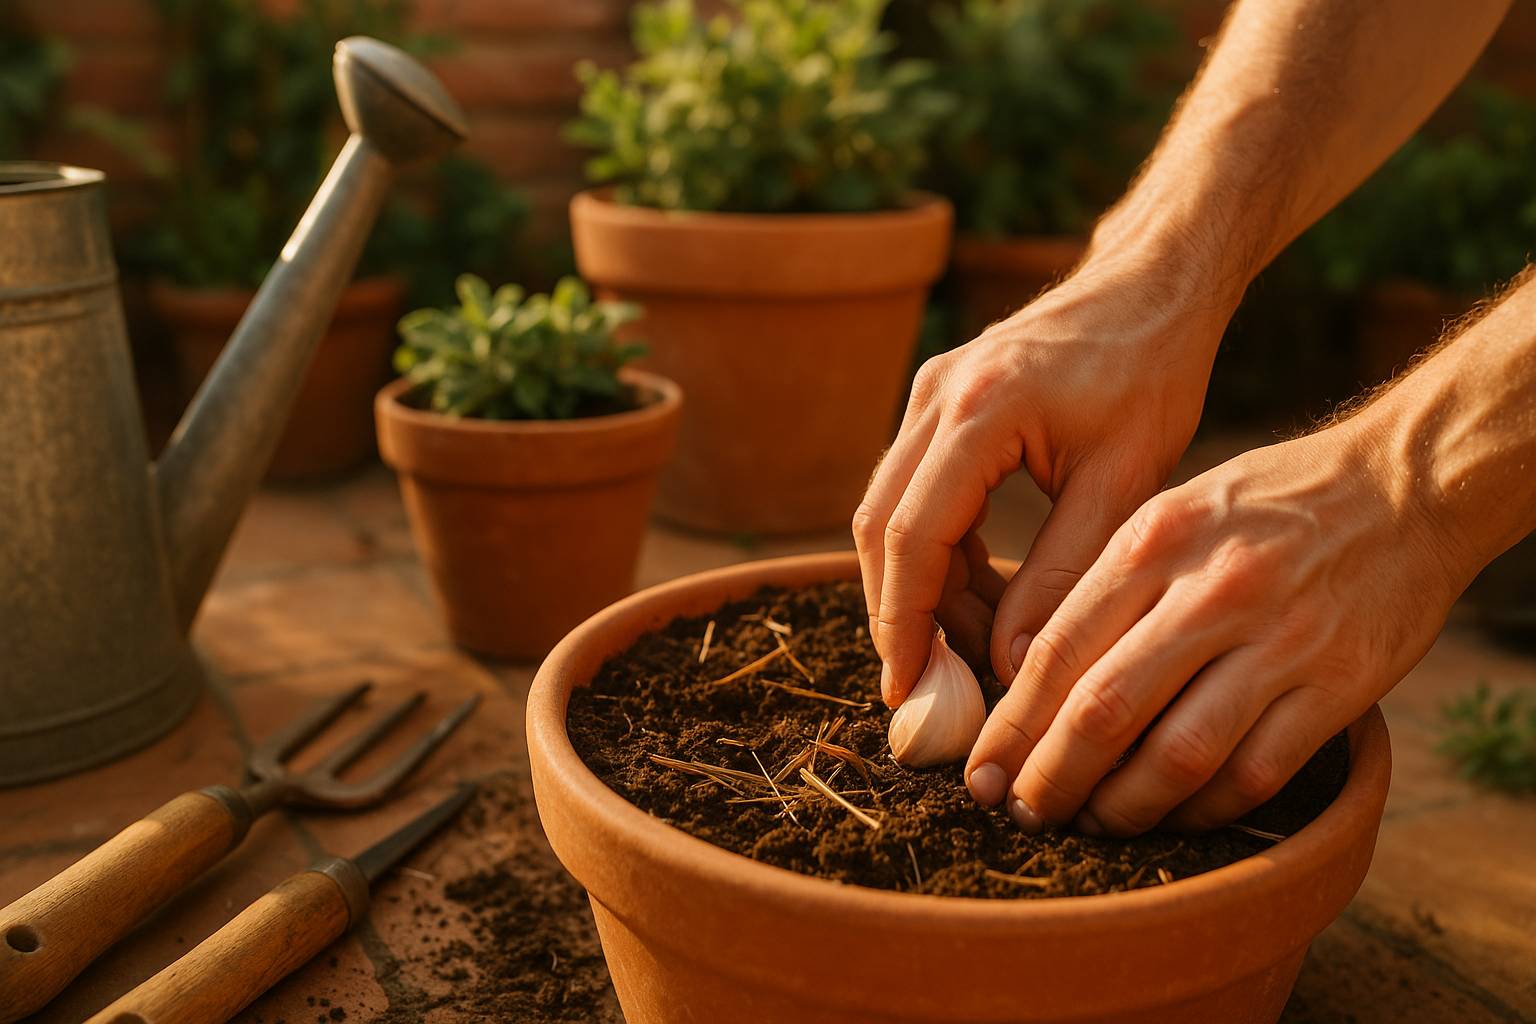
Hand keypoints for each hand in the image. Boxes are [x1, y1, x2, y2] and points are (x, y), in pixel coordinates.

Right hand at [853, 254, 1230, 709]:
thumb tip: (1012, 664)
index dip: (904, 621)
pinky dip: (938, 550)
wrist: (1152, 286)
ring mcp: (928, 393)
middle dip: (899, 613)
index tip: (907, 686)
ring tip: (971, 647)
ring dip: (920, 585)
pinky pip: (915, 491)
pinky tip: (981, 594)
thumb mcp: (1122, 482)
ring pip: (890, 512)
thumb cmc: (1152, 373)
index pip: (914, 535)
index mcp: (981, 409)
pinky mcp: (938, 401)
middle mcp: (935, 395)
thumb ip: (1063, 574)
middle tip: (931, 683)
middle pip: (881, 526)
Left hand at [965, 418, 1468, 834]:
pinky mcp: (1340, 686)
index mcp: (1154, 541)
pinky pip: (1255, 772)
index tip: (981, 771)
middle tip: (1021, 812)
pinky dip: (1205, 807)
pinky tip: (1176, 814)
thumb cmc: (1269, 503)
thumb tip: (1027, 673)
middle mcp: (1211, 590)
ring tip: (1093, 822)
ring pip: (1178, 754)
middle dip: (1050, 777)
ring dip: (1124, 805)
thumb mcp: (1173, 511)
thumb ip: (1108, 584)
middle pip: (1104, 709)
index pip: (1058, 649)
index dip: (1010, 724)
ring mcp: (1280, 641)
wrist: (1407, 485)